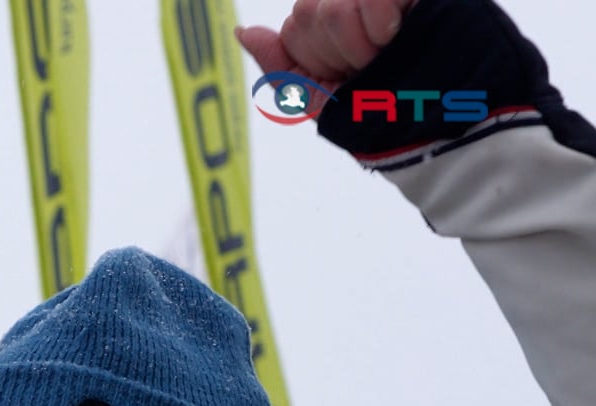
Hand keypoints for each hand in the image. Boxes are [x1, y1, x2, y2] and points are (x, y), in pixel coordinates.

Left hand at [236, 0, 417, 90]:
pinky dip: (379, 23)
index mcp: (329, 19)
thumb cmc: (379, 108)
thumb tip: (242, 32)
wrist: (439, 118)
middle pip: (308, 12)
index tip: (350, 74)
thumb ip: (279, 64)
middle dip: (337, 53)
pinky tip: (396, 33)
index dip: (318, 59)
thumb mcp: (318, 97)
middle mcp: (351, 1)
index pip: (296, 26)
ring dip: (359, 45)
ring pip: (333, 8)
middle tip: (371, 65)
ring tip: (386, 53)